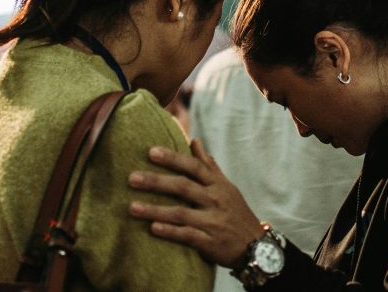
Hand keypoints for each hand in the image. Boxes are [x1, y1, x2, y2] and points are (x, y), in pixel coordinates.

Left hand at [128, 139, 264, 267]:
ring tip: (131, 207)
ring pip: (181, 213)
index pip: (194, 167)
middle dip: (156, 182)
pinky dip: (170, 232)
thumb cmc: (235, 212)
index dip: (173, 158)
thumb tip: (194, 141)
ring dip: (155, 210)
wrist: (256, 246)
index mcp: (218, 185)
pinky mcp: (210, 242)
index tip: (150, 152)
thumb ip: (208, 165)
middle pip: (183, 187)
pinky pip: (187, 236)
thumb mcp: (226, 186)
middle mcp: (215, 200)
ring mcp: (213, 222)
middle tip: (131, 178)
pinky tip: (153, 229)